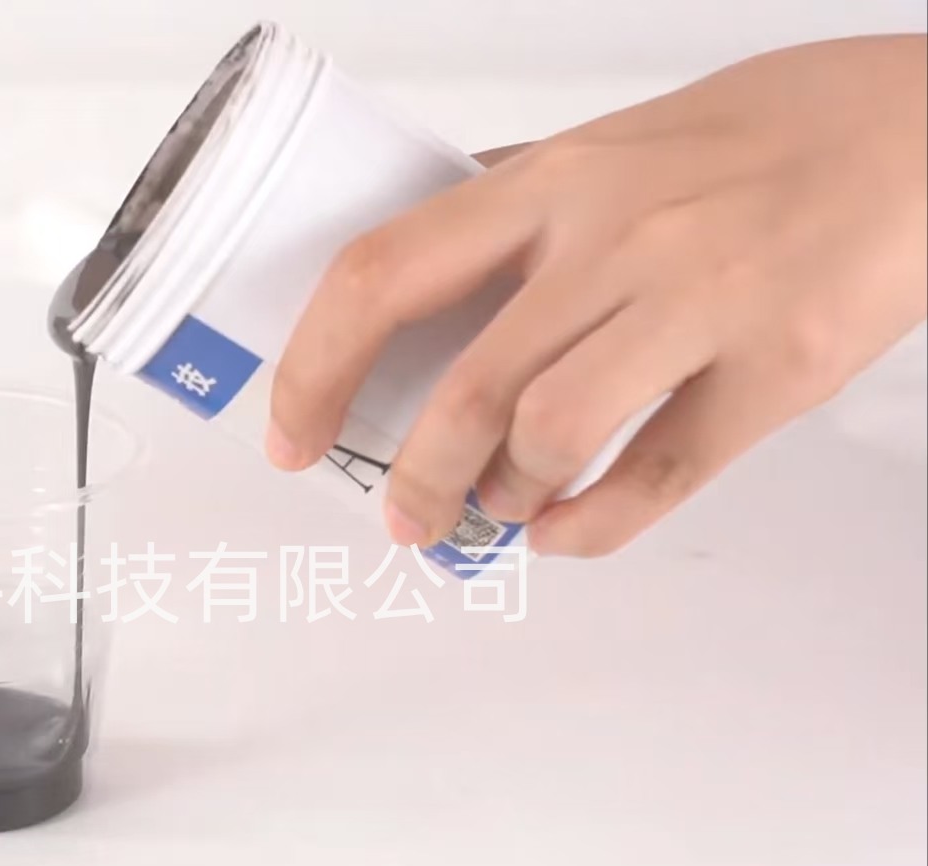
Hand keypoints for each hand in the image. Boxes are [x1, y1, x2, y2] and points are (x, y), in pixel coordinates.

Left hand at [267, 35, 927, 557]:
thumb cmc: (775, 131)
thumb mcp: (618, 140)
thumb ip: (518, 203)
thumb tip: (418, 269)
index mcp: (556, 179)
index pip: (384, 274)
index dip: (314, 367)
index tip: (292, 433)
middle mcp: (616, 239)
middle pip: (464, 387)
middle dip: (413, 478)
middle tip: (404, 516)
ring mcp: (700, 306)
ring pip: (548, 436)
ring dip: (502, 496)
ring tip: (497, 508)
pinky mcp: (776, 373)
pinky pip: (658, 478)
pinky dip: (590, 527)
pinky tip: (563, 531)